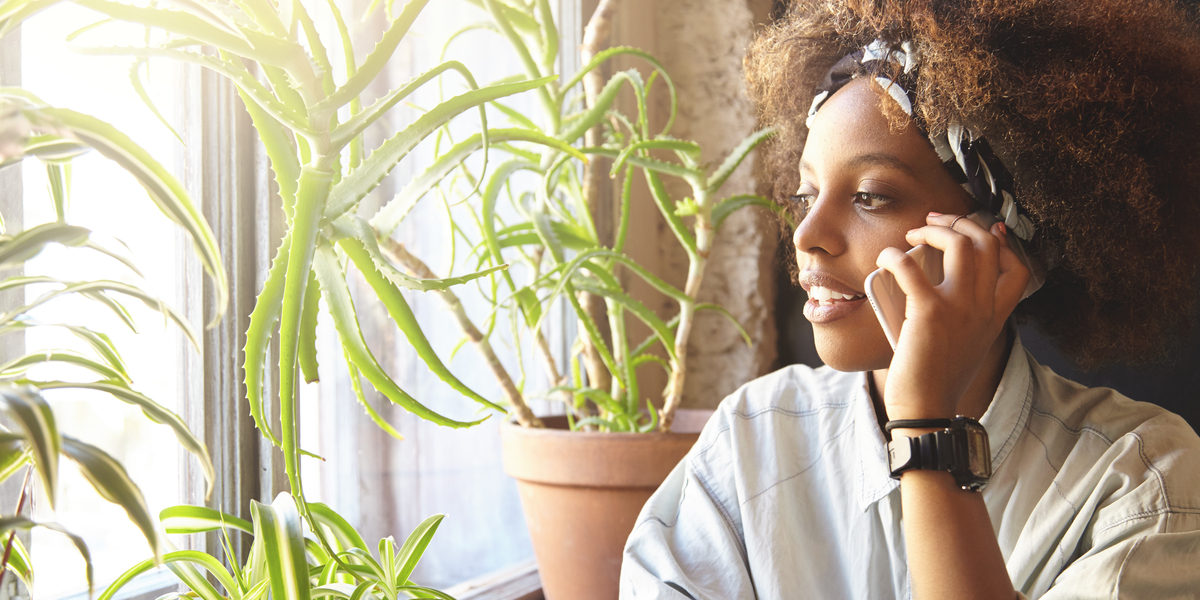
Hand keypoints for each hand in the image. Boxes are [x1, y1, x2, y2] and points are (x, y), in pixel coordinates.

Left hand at [874, 212, 1029, 419]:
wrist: (926, 409)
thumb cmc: (937, 381)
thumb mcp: (966, 346)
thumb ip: (965, 319)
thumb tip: (940, 290)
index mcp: (995, 318)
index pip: (1018, 269)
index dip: (1003, 242)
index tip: (985, 229)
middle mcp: (984, 309)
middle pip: (988, 245)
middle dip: (961, 222)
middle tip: (935, 221)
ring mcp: (960, 309)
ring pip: (961, 246)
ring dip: (935, 230)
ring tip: (914, 233)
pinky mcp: (930, 312)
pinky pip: (911, 267)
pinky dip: (894, 255)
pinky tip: (885, 258)